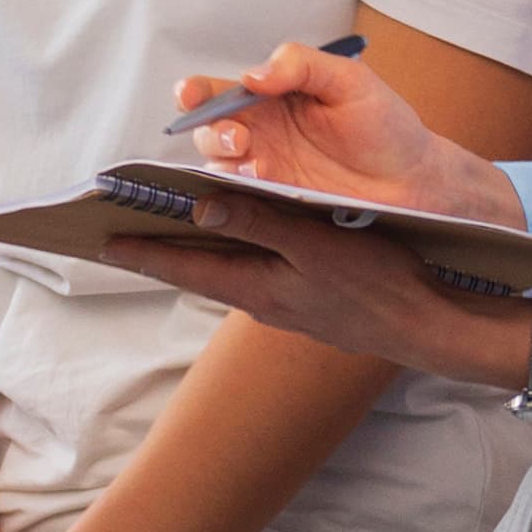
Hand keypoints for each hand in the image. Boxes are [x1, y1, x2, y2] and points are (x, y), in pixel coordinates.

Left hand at [109, 200, 531, 385]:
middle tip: (116, 227)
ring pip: (228, 269)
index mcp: (258, 287)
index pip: (182, 267)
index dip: (140, 251)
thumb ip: (261, 221)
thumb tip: (201, 207)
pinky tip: (237, 234)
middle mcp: (263, 299)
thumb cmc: (381, 282)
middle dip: (158, 247)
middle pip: (198, 269)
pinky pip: (258, 270)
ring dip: (196, 247)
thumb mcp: (318, 244)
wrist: (433, 324)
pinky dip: (235, 249)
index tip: (99, 237)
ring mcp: (287, 303)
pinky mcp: (311, 298)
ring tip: (164, 222)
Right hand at [171, 36, 520, 229]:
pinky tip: (260, 186)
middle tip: (239, 137)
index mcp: (271, 96)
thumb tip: (254, 74)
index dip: (195, 92)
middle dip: (211, 132)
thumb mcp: (349, 80)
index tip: (191, 95)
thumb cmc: (385, 124)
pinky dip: (240, 193)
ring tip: (254, 166)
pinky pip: (241, 199)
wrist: (414, 179)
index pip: (219, 90)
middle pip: (208, 130)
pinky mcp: (276, 202)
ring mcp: (266, 168)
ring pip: (218, 166)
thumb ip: (302, 64)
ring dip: (224, 164)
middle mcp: (261, 132)